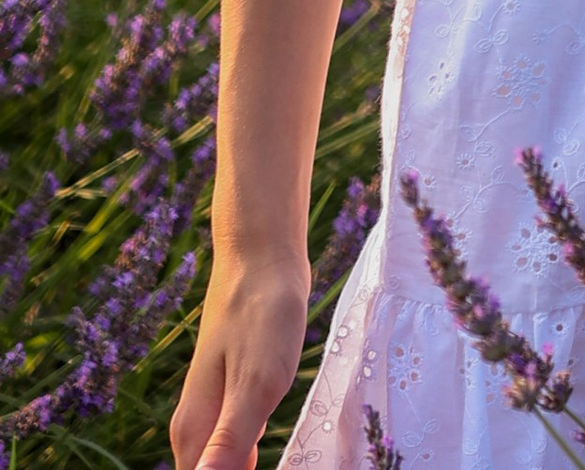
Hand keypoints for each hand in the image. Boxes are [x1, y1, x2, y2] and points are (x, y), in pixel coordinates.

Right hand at [170, 254, 310, 468]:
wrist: (262, 254)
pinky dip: (248, 458)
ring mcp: (214, 408)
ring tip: (271, 462)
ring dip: (241, 469)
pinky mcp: (234, 393)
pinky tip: (265, 456)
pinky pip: (235, 443)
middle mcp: (196, 426)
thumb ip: (230, 441)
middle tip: (272, 461)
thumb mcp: (256, 382)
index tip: (255, 464)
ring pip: (220, 464)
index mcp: (194, 431)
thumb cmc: (262, 313)